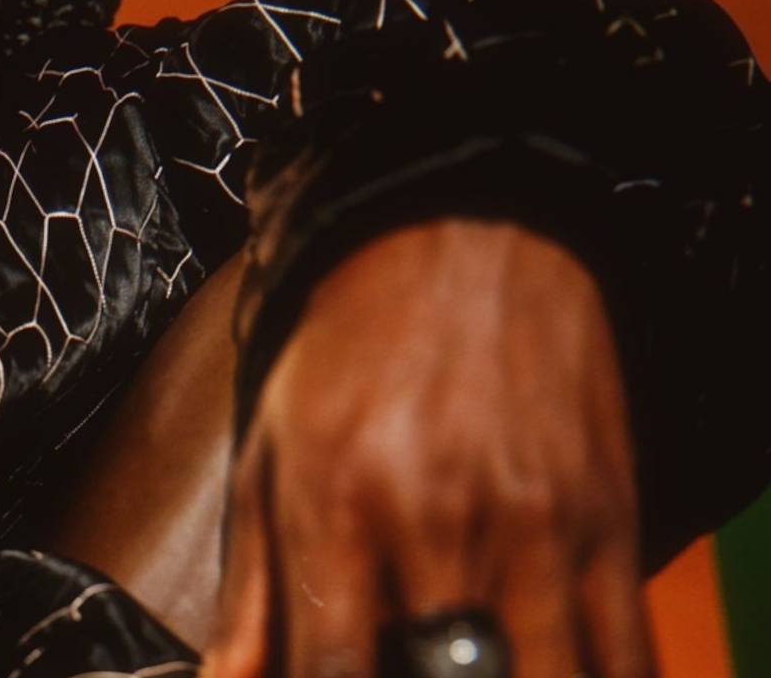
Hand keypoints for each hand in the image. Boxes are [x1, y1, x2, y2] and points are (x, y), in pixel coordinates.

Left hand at [200, 218, 650, 677]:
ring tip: (462, 664)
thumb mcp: (269, 457)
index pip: (330, 674)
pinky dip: (585, 677)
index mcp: (338, 508)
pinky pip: (624, 658)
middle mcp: (436, 524)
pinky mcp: (607, 526)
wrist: (455, 241)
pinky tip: (535, 664)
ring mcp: (532, 530)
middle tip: (401, 663)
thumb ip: (252, 591)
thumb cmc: (348, 354)